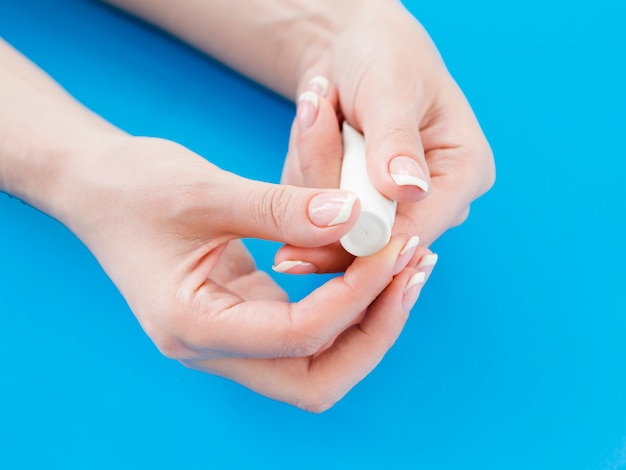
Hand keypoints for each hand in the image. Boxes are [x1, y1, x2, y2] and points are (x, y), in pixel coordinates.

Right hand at [61, 136, 434, 410]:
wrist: (99, 187)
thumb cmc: (134, 188)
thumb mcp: (205, 189)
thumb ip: (282, 208)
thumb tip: (357, 218)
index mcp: (192, 327)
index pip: (298, 335)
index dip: (355, 295)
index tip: (393, 247)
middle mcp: (212, 347)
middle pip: (316, 379)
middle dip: (374, 331)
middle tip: (412, 273)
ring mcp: (229, 337)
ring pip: (318, 362)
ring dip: (368, 321)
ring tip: (407, 266)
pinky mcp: (243, 314)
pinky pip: (309, 329)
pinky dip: (348, 304)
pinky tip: (372, 264)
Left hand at [281, 1, 493, 268]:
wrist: (353, 50)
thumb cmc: (386, 55)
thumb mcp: (392, 87)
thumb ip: (396, 140)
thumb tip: (407, 190)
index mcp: (462, 175)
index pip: (416, 232)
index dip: (364, 241)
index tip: (314, 229)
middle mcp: (430, 201)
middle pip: (367, 235)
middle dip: (327, 177)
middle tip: (314, 110)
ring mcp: (390, 206)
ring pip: (332, 223)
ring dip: (311, 163)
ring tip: (320, 105)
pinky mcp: (355, 205)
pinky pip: (312, 208)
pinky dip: (302, 167)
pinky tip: (315, 125)